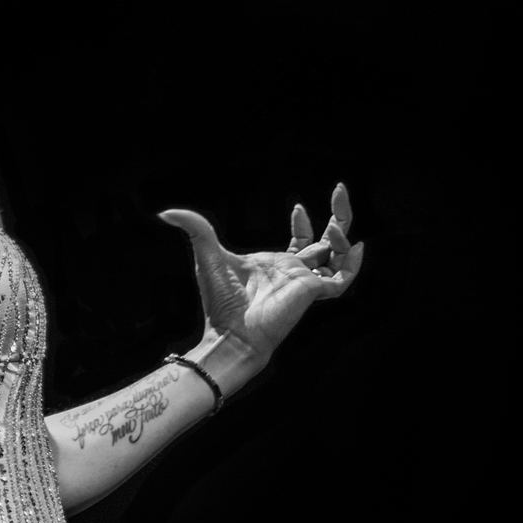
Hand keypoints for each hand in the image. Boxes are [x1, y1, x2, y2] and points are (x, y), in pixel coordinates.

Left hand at [158, 183, 364, 364]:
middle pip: (326, 243)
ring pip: (337, 256)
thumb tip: (165, 211)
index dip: (304, 223)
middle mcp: (294, 272)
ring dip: (342, 235)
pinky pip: (342, 279)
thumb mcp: (208, 255)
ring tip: (340, 218)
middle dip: (337, 216)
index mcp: (275, 264)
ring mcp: (305, 282)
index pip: (301, 243)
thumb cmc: (220, 303)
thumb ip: (194, 229)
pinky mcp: (312, 292)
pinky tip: (358, 247)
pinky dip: (353, 265)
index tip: (298, 206)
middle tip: (340, 189)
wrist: (230, 334)